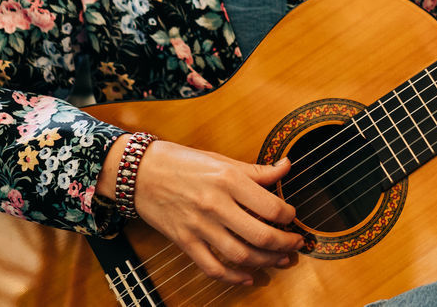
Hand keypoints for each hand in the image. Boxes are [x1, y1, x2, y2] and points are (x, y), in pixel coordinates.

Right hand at [102, 138, 303, 284]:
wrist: (140, 173)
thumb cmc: (182, 162)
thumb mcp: (221, 159)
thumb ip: (256, 170)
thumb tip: (286, 167)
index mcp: (228, 179)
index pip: (270, 206)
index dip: (288, 216)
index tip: (291, 217)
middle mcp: (216, 205)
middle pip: (261, 236)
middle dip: (285, 244)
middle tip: (296, 244)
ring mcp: (199, 226)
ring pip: (241, 255)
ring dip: (267, 262)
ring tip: (280, 260)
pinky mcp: (185, 242)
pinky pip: (213, 267)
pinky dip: (233, 276)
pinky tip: (248, 276)